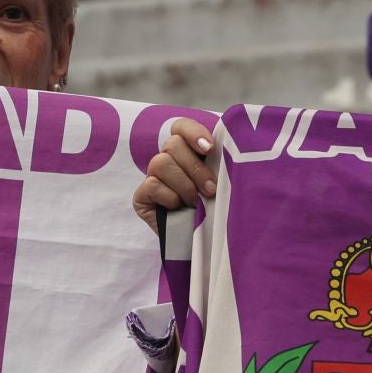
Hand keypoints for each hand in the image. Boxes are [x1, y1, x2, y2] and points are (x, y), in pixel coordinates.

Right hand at [133, 118, 217, 234]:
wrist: (201, 245)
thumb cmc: (214, 212)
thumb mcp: (221, 185)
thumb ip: (220, 164)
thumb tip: (229, 146)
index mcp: (188, 152)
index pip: (181, 127)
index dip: (193, 132)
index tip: (209, 148)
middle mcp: (168, 160)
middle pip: (172, 144)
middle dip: (195, 168)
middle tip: (210, 189)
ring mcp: (152, 177)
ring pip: (161, 163)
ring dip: (183, 184)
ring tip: (194, 202)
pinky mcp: (141, 196)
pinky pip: (152, 185)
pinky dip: (169, 197)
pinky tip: (177, 208)